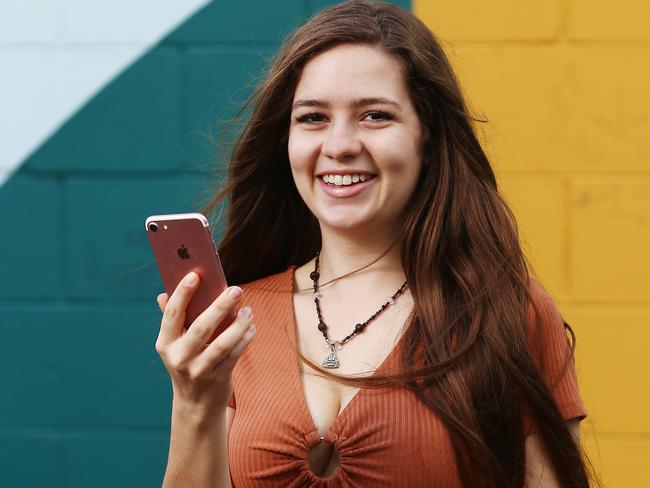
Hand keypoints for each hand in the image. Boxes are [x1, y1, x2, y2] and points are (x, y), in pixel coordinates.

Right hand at [155, 272, 254, 412]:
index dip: (182, 293)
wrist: (195, 406)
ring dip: (238, 325)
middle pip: (200, 327)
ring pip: (222, 343)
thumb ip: (172, 319)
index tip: (195, 274)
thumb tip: (163, 293)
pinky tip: (251, 327)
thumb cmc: (187, 363)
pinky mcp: (218, 378)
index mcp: (165, 344)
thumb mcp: (175, 345)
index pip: (172, 314)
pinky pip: (234, 355)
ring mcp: (198, 370)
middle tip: (236, 290)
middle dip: (219, 306)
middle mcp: (179, 357)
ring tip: (248, 310)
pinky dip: (245, 339)